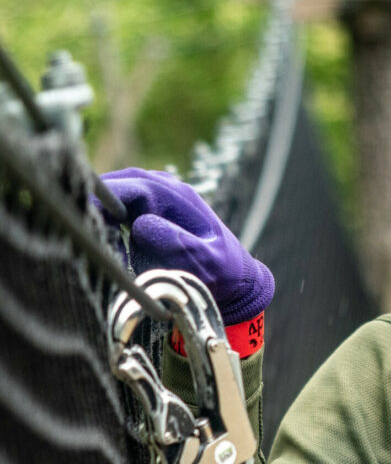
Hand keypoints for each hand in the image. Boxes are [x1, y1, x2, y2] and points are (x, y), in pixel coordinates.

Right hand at [97, 168, 273, 322]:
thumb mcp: (203, 261)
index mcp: (178, 196)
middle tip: (87, 237)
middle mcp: (164, 189)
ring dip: (101, 218)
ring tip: (106, 249)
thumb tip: (140, 224)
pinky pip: (118, 212)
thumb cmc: (221, 272)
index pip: (131, 185)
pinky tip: (113, 249)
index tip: (83, 217)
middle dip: (96, 207)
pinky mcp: (147, 211)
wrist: (234, 278)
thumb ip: (175, 243)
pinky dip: (108, 226)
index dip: (103, 199)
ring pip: (113, 197)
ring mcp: (155, 197)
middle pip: (116, 185)